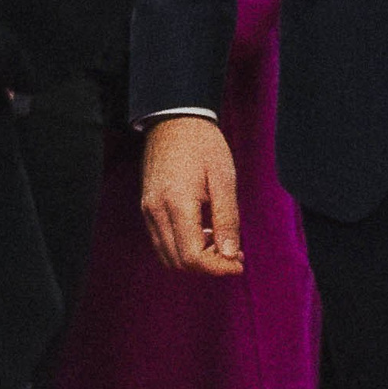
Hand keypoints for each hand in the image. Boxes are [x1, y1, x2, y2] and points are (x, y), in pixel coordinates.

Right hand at [141, 115, 243, 277]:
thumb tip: (231, 254)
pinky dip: (183, 247)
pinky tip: (204, 233)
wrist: (175, 121)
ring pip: (168, 256)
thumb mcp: (224, 180)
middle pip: (179, 262)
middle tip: (236, 255)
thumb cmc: (204, 146)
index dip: (218, 267)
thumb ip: (227, 219)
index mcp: (177, 204)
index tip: (240, 263)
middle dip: (209, 266)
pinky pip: (161, 241)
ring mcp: (148, 211)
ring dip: (195, 259)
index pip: (193, 257)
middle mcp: (156, 212)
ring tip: (222, 243)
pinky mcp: (147, 207)